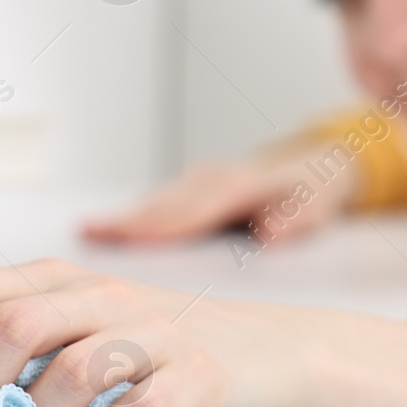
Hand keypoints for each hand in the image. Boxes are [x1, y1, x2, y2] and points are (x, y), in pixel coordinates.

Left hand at [0, 260, 406, 406]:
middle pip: (7, 321)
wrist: (280, 352)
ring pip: (72, 364)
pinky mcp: (201, 372)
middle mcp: (101, 295)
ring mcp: (154, 330)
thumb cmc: (167, 350)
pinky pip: (146, 406)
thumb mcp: (89, 330)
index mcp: (60, 279)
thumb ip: (19, 348)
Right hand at [81, 141, 358, 244]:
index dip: (163, 227)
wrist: (318, 166)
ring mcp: (201, 181)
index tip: (132, 240)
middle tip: (88, 234)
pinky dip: (133, 215)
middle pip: (165, 205)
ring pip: (157, 202)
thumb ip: (297, 220)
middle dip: (127, 220)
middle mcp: (213, 179)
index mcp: (239, 186)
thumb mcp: (319, 207)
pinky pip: (160, 203)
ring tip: (87, 232)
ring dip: (123, 218)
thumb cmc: (315, 192)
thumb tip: (274, 233)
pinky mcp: (195, 188)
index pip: (196, 211)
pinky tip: (108, 229)